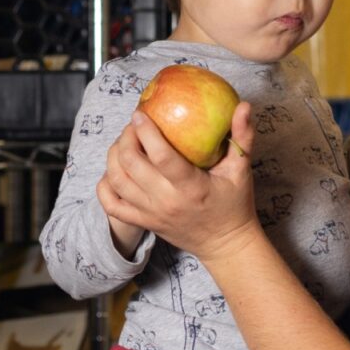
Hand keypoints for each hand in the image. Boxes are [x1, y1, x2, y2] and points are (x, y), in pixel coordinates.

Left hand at [97, 102, 261, 262]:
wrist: (225, 245)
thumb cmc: (234, 204)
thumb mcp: (241, 171)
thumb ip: (243, 137)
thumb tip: (245, 105)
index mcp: (191, 187)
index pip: (161, 156)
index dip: (146, 132)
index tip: (140, 113)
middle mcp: (166, 201)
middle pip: (131, 164)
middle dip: (126, 138)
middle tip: (134, 125)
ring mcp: (151, 213)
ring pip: (117, 181)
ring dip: (114, 156)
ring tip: (124, 142)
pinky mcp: (143, 222)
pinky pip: (111, 205)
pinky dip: (105, 185)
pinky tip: (113, 170)